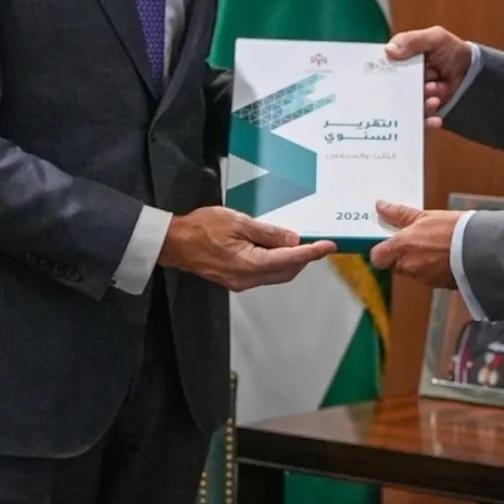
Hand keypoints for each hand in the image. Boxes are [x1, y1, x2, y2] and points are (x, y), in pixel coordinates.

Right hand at [160, 207, 335, 292]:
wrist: (173, 243)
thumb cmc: (201, 228)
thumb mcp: (237, 222)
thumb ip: (267, 233)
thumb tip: (293, 240)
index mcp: (250, 264)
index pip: (290, 260)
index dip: (312, 252)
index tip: (329, 246)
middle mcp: (248, 279)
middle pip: (287, 271)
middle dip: (304, 258)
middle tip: (317, 242)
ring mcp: (241, 282)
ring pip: (276, 274)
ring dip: (291, 261)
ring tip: (300, 244)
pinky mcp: (235, 280)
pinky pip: (264, 274)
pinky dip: (276, 262)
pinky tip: (277, 249)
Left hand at [369, 201, 461, 287]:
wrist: (480, 249)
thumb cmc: (452, 229)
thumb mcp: (425, 215)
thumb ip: (399, 214)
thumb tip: (380, 206)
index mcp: (401, 246)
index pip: (377, 257)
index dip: (382, 251)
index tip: (390, 241)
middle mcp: (408, 265)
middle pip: (395, 265)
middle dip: (403, 255)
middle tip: (417, 240)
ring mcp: (423, 277)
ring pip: (413, 271)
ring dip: (420, 262)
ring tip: (436, 247)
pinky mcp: (438, 286)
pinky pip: (429, 278)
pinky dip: (434, 270)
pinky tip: (446, 257)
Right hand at [386, 26, 471, 127]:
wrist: (474, 73)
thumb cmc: (452, 52)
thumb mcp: (436, 38)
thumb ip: (413, 40)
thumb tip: (388, 51)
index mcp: (402, 61)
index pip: (384, 67)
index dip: (380, 72)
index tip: (383, 76)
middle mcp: (404, 80)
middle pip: (393, 90)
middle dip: (406, 90)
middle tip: (422, 84)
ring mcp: (414, 97)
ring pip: (408, 106)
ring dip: (421, 102)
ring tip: (435, 94)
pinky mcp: (424, 111)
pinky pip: (420, 120)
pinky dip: (427, 121)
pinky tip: (436, 120)